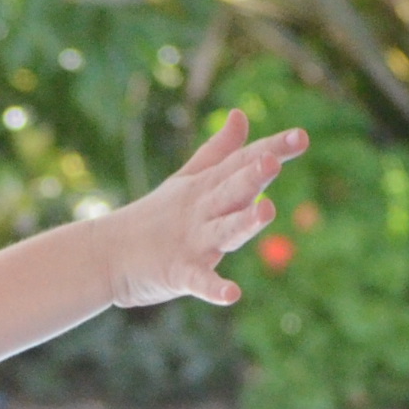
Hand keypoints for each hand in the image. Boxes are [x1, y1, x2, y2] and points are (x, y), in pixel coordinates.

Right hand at [94, 110, 307, 308]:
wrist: (107, 255)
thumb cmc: (154, 217)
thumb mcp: (188, 179)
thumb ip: (220, 151)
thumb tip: (239, 114)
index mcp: (207, 188)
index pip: (242, 163)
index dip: (271, 149)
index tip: (301, 137)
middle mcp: (203, 212)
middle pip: (232, 191)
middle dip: (252, 176)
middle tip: (271, 162)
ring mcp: (192, 243)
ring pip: (224, 231)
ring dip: (244, 221)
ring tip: (266, 210)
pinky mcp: (179, 274)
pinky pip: (200, 282)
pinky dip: (215, 289)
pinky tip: (232, 295)